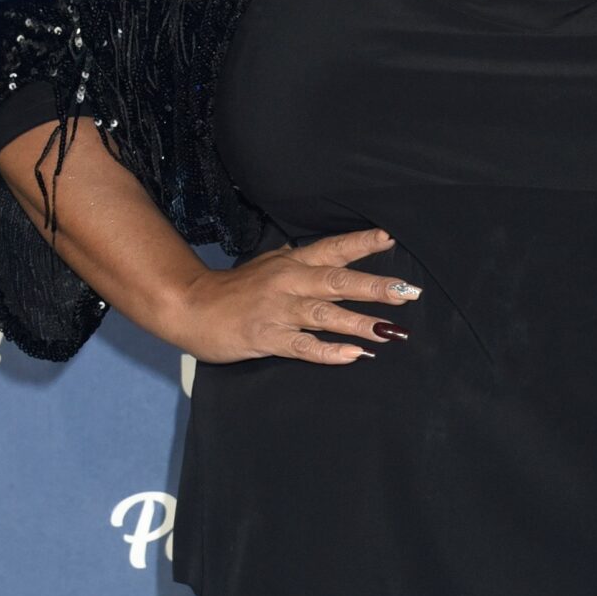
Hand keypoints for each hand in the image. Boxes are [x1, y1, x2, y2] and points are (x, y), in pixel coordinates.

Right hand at [170, 227, 417, 363]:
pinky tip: (353, 356)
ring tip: (390, 331)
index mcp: (291, 263)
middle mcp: (288, 282)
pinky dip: (328, 352)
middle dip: (374, 287)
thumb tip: (320, 252)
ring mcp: (278, 310)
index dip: (361, 244)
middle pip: (337, 281)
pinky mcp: (266, 337)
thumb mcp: (265, 266)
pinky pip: (303, 346)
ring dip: (359, 322)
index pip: (332, 249)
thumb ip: (294, 261)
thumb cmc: (231, 290)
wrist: (189, 306)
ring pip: (325, 314)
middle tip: (407, 292)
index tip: (390, 239)